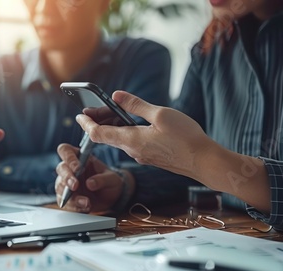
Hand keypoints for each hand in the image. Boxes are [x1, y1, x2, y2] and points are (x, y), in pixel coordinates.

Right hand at [55, 143, 132, 212]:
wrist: (111, 198)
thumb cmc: (110, 182)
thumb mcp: (112, 178)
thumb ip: (102, 179)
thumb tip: (90, 183)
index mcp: (79, 157)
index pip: (66, 151)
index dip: (69, 158)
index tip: (77, 168)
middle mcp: (70, 169)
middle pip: (61, 169)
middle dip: (67, 178)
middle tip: (75, 185)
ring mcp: (67, 184)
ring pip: (60, 187)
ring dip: (71, 195)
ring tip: (86, 202)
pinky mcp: (67, 198)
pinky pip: (64, 203)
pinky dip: (74, 206)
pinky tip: (85, 208)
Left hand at [76, 91, 271, 212]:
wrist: (204, 162)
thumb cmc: (185, 138)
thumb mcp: (160, 114)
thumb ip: (136, 105)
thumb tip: (117, 96)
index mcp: (131, 140)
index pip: (98, 134)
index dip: (86, 124)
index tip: (78, 115)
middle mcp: (133, 151)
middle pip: (108, 136)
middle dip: (100, 120)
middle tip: (99, 106)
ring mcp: (142, 156)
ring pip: (121, 139)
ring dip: (115, 126)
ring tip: (116, 111)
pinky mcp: (151, 157)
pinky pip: (132, 143)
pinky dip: (127, 132)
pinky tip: (136, 123)